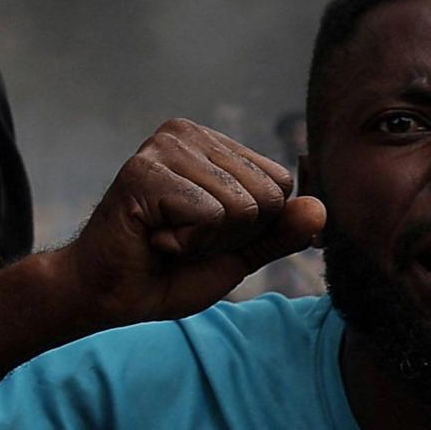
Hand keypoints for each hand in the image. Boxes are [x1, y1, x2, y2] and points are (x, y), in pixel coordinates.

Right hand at [58, 120, 326, 333]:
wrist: (109, 296)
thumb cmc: (168, 271)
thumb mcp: (239, 254)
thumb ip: (279, 232)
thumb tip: (322, 209)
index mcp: (212, 144)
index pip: (280, 183)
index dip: (252, 227)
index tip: (204, 234)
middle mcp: (188, 134)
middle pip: (265, 195)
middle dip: (231, 235)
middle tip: (182, 237)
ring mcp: (164, 148)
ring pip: (240, 207)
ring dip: (206, 241)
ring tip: (166, 236)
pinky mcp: (144, 171)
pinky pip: (209, 215)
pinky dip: (186, 243)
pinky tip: (153, 236)